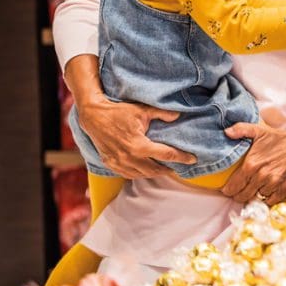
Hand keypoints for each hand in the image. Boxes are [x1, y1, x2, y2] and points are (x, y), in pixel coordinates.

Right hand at [76, 95, 196, 177]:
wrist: (93, 116)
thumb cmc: (119, 112)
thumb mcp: (142, 110)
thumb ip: (162, 113)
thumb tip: (178, 116)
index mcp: (139, 145)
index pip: (166, 154)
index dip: (181, 157)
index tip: (192, 159)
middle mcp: (129, 158)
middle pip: (155, 170)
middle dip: (168, 170)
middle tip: (178, 167)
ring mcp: (118, 163)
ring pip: (142, 175)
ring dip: (154, 173)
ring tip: (164, 169)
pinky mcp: (111, 164)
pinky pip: (128, 175)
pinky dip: (139, 174)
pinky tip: (146, 170)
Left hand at [221, 123, 285, 204]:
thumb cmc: (280, 139)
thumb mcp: (259, 131)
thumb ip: (241, 129)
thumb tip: (226, 132)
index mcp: (251, 165)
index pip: (232, 187)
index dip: (227, 189)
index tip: (228, 188)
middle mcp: (261, 177)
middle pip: (241, 196)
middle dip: (238, 194)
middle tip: (240, 189)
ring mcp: (273, 185)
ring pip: (255, 199)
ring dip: (254, 195)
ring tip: (254, 188)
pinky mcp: (284, 190)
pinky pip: (269, 202)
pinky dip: (266, 198)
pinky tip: (266, 190)